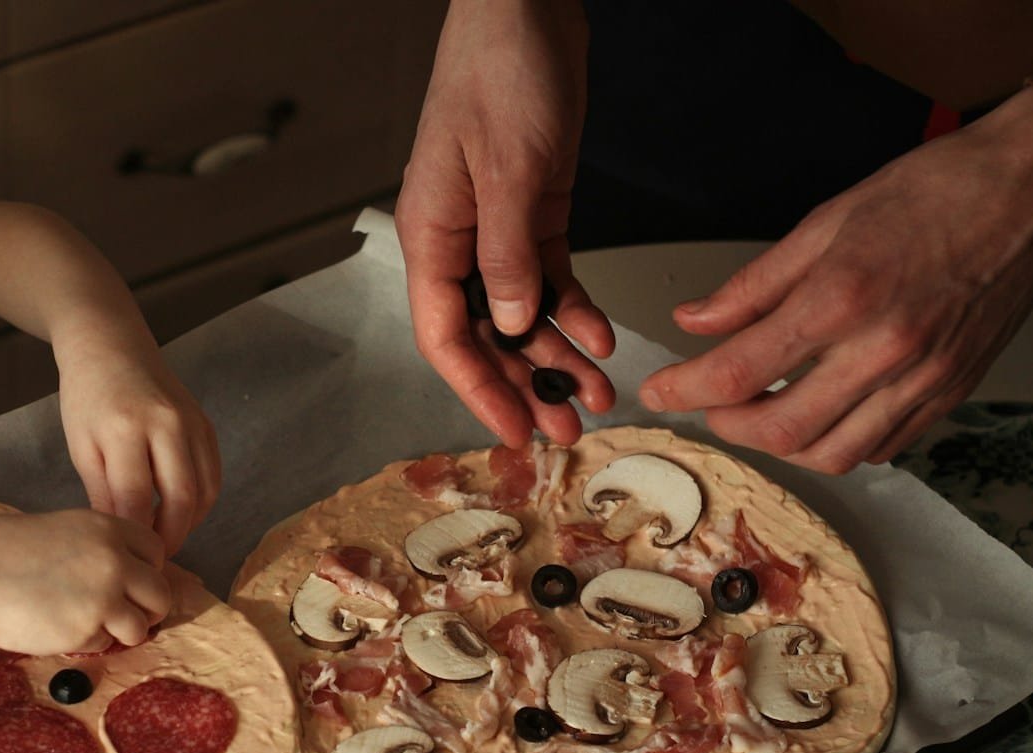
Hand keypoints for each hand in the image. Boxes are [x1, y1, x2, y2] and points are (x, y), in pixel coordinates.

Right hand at [0, 509, 170, 654]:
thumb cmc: (1, 552)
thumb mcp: (60, 531)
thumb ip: (97, 549)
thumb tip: (126, 576)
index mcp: (107, 528)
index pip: (156, 551)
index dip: (146, 570)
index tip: (130, 582)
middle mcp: (115, 559)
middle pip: (160, 593)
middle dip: (147, 608)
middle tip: (123, 615)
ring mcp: (104, 596)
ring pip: (141, 626)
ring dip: (122, 631)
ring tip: (91, 626)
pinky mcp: (87, 629)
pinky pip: (105, 644)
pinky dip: (89, 643)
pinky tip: (61, 630)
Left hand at [57, 332, 220, 554]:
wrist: (112, 347)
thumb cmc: (88, 398)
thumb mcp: (82, 446)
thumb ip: (103, 492)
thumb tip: (121, 537)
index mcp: (125, 429)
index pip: (136, 498)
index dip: (136, 535)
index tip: (130, 557)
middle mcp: (165, 424)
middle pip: (180, 499)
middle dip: (170, 537)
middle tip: (155, 558)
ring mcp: (192, 422)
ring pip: (204, 490)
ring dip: (190, 523)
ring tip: (167, 537)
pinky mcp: (206, 423)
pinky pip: (214, 474)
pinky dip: (203, 501)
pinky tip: (182, 512)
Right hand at [394, 0, 615, 447]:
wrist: (526, 6)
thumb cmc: (499, 71)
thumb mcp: (508, 168)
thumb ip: (506, 254)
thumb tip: (509, 324)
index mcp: (432, 235)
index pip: (444, 336)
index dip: (477, 390)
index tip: (513, 431)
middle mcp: (457, 242)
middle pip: (483, 337)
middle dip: (522, 385)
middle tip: (565, 431)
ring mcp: (495, 230)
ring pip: (520, 314)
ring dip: (555, 356)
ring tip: (595, 396)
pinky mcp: (534, 212)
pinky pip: (551, 278)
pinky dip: (574, 311)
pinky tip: (600, 338)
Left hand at [640, 87, 1032, 473]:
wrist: (1032, 189)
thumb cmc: (937, 192)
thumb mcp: (825, 223)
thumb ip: (753, 285)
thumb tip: (696, 320)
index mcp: (843, 298)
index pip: (738, 371)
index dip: (683, 390)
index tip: (660, 391)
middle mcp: (884, 350)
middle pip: (779, 430)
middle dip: (727, 424)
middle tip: (709, 401)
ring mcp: (922, 379)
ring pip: (830, 454)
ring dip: (780, 445)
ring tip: (760, 410)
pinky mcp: (949, 393)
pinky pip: (880, 448)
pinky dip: (836, 443)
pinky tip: (820, 413)